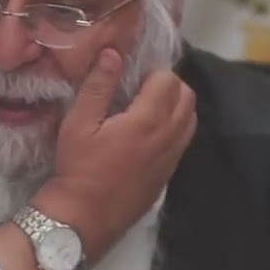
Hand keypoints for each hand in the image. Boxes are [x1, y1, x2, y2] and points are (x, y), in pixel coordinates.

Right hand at [33, 48, 196, 261]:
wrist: (85, 216)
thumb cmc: (78, 167)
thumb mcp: (79, 123)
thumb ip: (98, 86)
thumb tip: (113, 53)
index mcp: (146, 120)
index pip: (168, 80)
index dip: (151, 72)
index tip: (132, 77)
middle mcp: (167, 137)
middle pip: (187, 96)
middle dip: (169, 85)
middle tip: (142, 88)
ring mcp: (172, 157)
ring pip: (191, 118)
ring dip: (176, 105)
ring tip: (148, 107)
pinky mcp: (169, 173)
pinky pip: (184, 140)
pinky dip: (176, 127)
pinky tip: (149, 132)